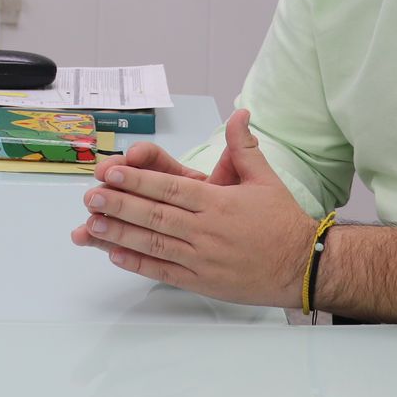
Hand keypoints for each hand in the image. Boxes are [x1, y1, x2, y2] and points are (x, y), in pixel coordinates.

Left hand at [72, 109, 317, 308]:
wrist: (304, 266)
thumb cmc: (283, 222)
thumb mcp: (265, 179)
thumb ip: (244, 147)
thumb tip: (239, 115)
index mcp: (219, 203)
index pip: (171, 189)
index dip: (139, 181)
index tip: (113, 173)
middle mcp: (207, 230)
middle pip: (157, 216)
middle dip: (121, 205)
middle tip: (92, 196)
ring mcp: (203, 258)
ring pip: (155, 244)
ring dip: (121, 234)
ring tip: (92, 224)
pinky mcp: (202, 280)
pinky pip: (164, 271)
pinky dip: (138, 263)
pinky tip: (115, 254)